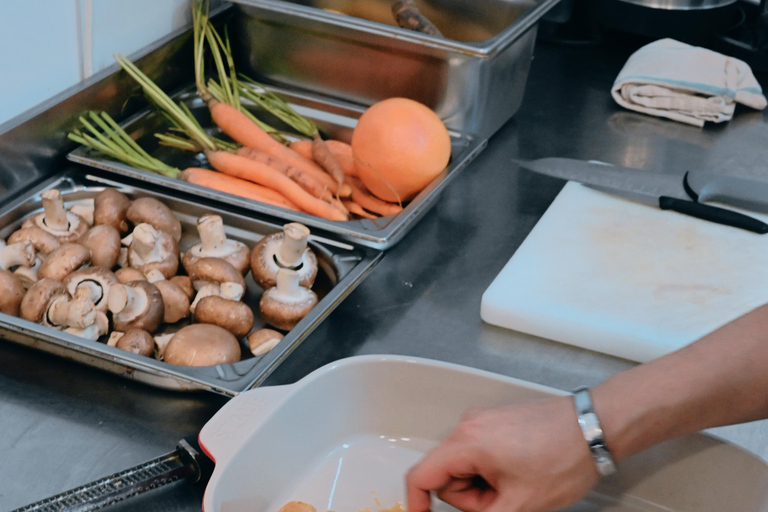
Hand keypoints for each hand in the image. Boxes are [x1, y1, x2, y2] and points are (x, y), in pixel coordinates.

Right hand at [406, 396, 599, 511]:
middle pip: (447, 474)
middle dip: (471, 497)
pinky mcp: (498, 420)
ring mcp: (484, 419)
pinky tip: (521, 471)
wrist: (595, 427)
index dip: (416, 504)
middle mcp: (469, 424)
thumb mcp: (519, 505)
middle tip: (505, 500)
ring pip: (465, 465)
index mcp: (466, 442)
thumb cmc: (564, 457)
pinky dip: (493, 468)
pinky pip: (480, 451)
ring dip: (485, 484)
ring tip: (519, 484)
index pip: (421, 476)